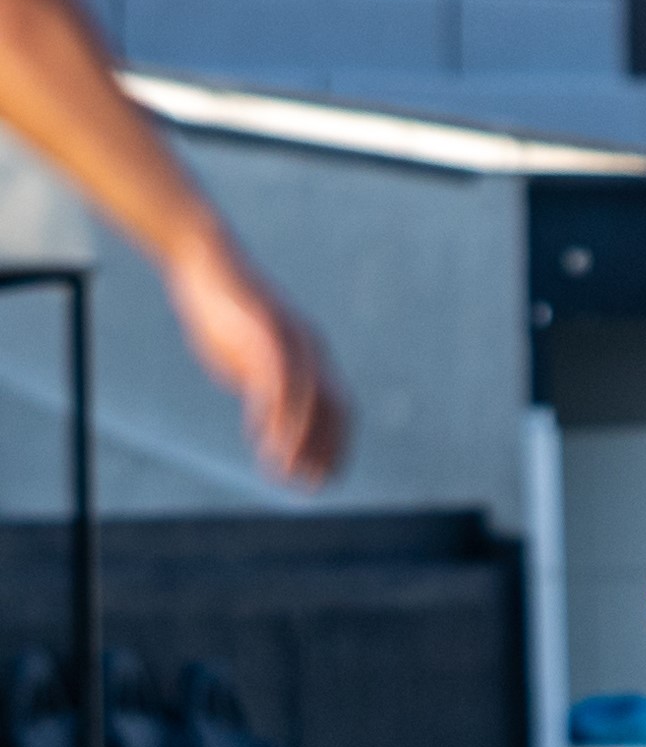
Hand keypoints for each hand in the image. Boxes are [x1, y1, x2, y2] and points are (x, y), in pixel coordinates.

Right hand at [163, 238, 349, 486]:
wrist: (206, 262)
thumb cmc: (223, 312)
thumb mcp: (246, 359)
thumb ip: (262, 388)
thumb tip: (267, 423)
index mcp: (312, 357)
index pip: (338, 409)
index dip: (336, 445)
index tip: (324, 476)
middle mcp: (312, 349)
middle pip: (334, 408)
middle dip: (326, 449)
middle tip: (311, 484)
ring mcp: (292, 338)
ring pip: (308, 398)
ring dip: (298, 438)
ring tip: (284, 471)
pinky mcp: (267, 329)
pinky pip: (278, 377)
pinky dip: (275, 410)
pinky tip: (259, 435)